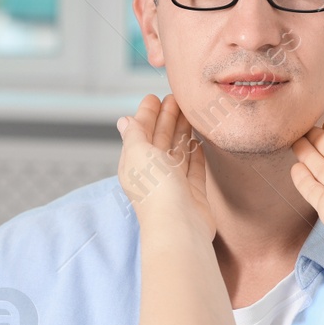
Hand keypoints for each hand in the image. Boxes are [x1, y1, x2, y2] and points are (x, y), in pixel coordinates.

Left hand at [116, 93, 215, 246]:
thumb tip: (124, 120)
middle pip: (160, 139)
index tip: (154, 96)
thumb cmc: (156, 191)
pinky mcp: (192, 192)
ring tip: (190, 112)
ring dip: (182, 131)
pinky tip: (200, 140)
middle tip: (176, 98)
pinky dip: (196, 152)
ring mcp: (173, 183)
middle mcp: (152, 173)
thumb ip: (134, 135)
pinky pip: (194, 166)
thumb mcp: (138, 153)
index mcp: (134, 163)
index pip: (140, 132)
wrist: (179, 227)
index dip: (146, 113)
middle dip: (166, 117)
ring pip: (178, 150)